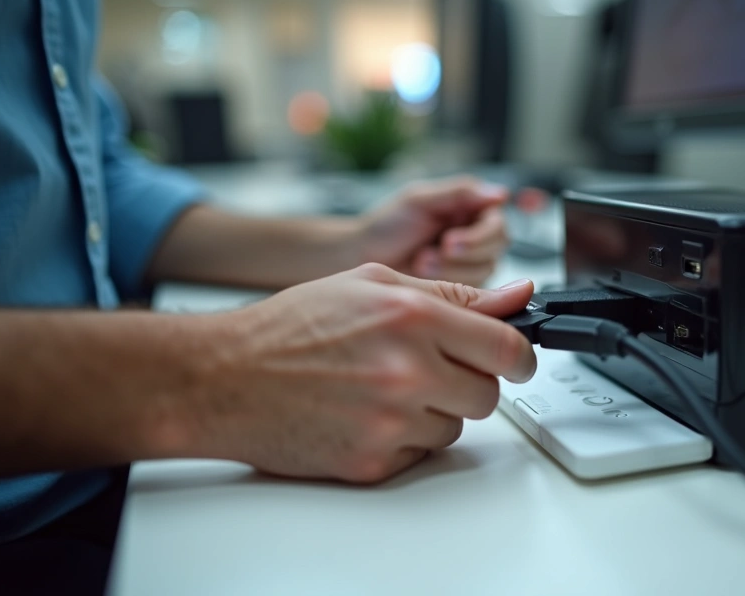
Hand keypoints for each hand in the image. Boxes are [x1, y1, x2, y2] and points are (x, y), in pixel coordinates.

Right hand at [195, 263, 536, 483]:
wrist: (224, 378)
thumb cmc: (290, 327)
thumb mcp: (372, 284)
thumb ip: (451, 294)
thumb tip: (517, 295)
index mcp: (412, 317)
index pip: (506, 347)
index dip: (520, 355)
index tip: (517, 359)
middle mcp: (406, 371)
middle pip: (488, 393)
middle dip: (468, 381)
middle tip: (428, 368)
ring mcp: (390, 421)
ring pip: (456, 426)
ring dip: (433, 410)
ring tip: (382, 387)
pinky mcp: (371, 461)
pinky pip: (419, 453)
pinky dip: (402, 437)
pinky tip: (363, 413)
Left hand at [358, 176, 510, 285]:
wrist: (363, 258)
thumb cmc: (388, 225)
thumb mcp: (420, 200)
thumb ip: (460, 193)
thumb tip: (501, 193)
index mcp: (471, 207)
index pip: (497, 223)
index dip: (478, 236)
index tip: (449, 241)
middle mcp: (477, 233)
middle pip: (497, 248)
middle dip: (463, 254)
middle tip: (429, 254)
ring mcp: (472, 261)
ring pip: (484, 271)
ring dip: (449, 269)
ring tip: (419, 261)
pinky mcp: (464, 286)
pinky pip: (471, 291)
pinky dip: (445, 283)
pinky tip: (422, 273)